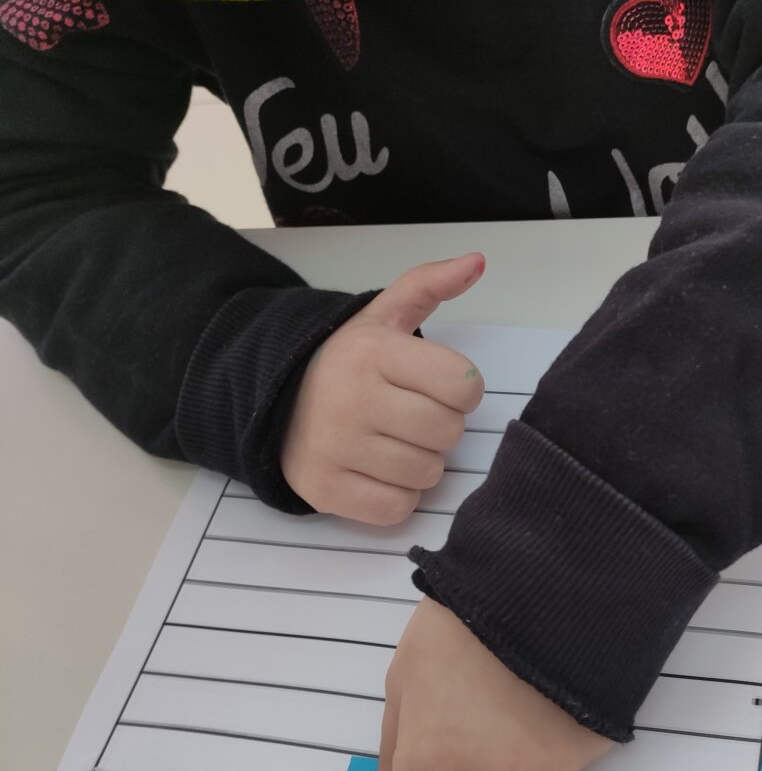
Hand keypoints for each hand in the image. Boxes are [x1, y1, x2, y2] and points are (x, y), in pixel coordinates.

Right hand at [281, 253, 485, 523]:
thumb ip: (430, 284)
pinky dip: (397, 496)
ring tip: (391, 441)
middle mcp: (352, 399)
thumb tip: (477, 261)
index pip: (465, 386)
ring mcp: (335, 448)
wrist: (273, 400)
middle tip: (409, 415)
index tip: (432, 384)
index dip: (459, 389)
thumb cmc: (346, 361)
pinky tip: (377, 471)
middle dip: (439, 426)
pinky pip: (398, 509)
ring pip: (428, 474)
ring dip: (420, 462)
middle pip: (449, 432)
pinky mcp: (325, 490)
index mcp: (373, 352)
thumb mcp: (383, 315)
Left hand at [372, 597, 612, 770]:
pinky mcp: (588, 756)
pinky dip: (552, 741)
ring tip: (514, 695)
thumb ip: (394, 744)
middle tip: (478, 723)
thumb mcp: (405, 675)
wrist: (547, 586)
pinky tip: (546, 694)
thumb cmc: (461, 624)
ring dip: (513, 761)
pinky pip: (559, 765)